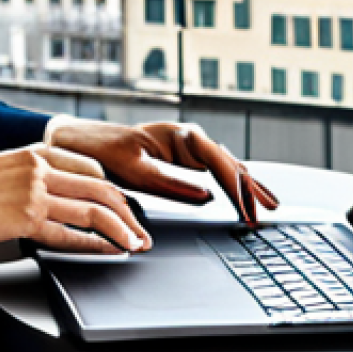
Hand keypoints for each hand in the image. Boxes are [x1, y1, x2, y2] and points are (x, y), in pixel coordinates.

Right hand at [0, 144, 151, 253]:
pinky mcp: (25, 218)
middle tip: (141, 229)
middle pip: (101, 187)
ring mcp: (34, 192)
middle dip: (128, 211)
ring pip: (93, 209)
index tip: (125, 206)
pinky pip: (70, 233)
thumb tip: (52, 197)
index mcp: (34, 152)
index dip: (113, 190)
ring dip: (121, 229)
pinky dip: (95, 244)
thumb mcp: (0, 170)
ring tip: (134, 244)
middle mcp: (39, 168)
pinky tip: (107, 251)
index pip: (90, 168)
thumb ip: (29, 178)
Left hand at [45, 119, 278, 224]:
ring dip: (247, 186)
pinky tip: (245, 193)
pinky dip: (232, 184)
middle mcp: (188, 138)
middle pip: (229, 163)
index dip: (238, 189)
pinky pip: (215, 171)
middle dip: (250, 189)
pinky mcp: (182, 158)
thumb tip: (207, 197)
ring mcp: (187, 147)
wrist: (82, 142)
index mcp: (180, 136)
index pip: (220, 162)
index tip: (248, 212)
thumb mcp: (134, 170)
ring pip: (226, 166)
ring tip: (269, 204)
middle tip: (266, 215)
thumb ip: (171, 183)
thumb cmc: (104, 151)